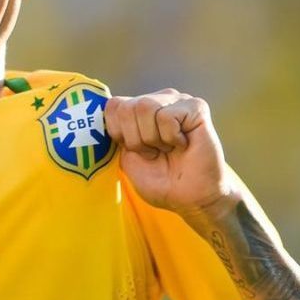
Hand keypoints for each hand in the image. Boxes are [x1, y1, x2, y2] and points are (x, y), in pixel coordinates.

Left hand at [105, 89, 238, 215]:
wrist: (192, 199)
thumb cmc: (162, 180)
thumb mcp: (127, 157)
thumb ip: (116, 133)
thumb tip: (103, 110)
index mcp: (140, 109)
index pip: (113, 106)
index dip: (119, 134)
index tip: (136, 151)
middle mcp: (158, 100)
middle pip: (127, 107)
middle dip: (136, 139)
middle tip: (155, 153)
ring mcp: (177, 101)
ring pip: (144, 107)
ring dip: (153, 139)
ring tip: (169, 149)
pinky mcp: (195, 107)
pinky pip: (166, 116)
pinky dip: (171, 138)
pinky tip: (183, 145)